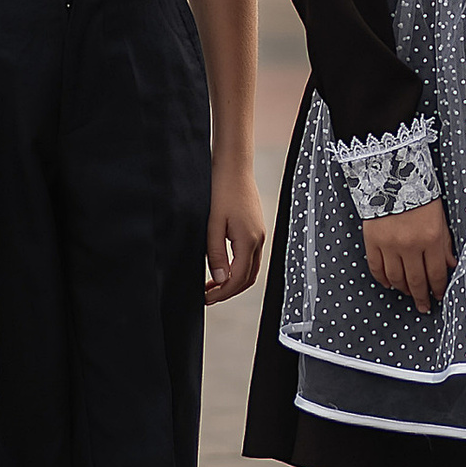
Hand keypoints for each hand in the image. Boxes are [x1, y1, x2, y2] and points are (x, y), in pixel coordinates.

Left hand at [204, 163, 266, 304]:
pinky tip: (222, 266)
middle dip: (229, 291)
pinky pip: (251, 257)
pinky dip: (238, 268)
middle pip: (248, 278)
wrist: (234, 168)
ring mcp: (260, 235)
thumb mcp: (212, 225)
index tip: (206, 298)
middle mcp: (259, 240)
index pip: (238, 278)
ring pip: (251, 269)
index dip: (222, 292)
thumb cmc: (221, 192)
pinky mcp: (256, 229)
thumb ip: (215, 254)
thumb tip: (221, 280)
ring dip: (233, 281)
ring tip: (213, 284)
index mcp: (248, 241)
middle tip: (208, 296)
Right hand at [365, 199, 455, 312]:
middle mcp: (410, 245)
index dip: (438, 289)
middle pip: (416, 281)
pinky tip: (389, 284)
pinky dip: (383, 279)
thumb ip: (445, 244)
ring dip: (403, 289)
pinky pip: (376, 268)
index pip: (436, 273)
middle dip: (421, 297)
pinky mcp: (373, 241)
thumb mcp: (440, 218)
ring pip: (396, 278)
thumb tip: (451, 265)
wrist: (392, 176)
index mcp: (430, 239)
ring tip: (408, 294)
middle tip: (424, 306)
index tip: (439, 296)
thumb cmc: (419, 194)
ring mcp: (389, 245)